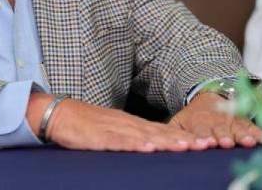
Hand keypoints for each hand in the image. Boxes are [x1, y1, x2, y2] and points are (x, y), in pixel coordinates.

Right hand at [26, 94, 209, 151]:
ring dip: (166, 142)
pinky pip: (119, 141)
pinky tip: (148, 148)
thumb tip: (151, 147)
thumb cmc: (83, 124)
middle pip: (159, 133)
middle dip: (183, 140)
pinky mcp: (98, 136)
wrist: (56, 112)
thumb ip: (130, 137)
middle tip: (205, 146)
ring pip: (144, 136)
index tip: (204, 143)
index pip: (161, 131)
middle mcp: (125, 124)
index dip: (183, 138)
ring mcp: (112, 128)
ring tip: (186, 147)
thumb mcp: (111, 129)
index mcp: (130, 123)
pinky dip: (134, 144)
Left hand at [169, 92, 261, 148]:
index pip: (201, 131)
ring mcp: (232, 122)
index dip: (204, 137)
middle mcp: (217, 123)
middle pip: (221, 131)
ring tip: (248, 142)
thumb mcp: (179, 122)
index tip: (208, 142)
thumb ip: (175, 132)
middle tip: (226, 142)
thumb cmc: (193, 117)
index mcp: (199, 123)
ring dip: (243, 136)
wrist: (209, 97)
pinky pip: (255, 128)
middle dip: (224, 137)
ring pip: (238, 129)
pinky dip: (261, 133)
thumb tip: (167, 142)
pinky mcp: (245, 122)